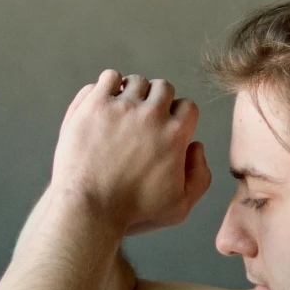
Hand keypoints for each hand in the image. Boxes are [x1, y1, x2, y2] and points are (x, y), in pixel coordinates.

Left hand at [51, 70, 212, 234]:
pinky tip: (105, 100)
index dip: (177, 115)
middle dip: (157, 99)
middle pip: (164, 87)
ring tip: (123, 107)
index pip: (187, 106)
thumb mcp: (180, 206)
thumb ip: (200, 177)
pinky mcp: (95, 105)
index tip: (165, 125)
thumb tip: (196, 146)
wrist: (89, 207)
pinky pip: (109, 77)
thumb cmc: (132, 212)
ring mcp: (122, 107)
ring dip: (133, 91)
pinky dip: (109, 84)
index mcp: (175, 134)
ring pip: (137, 81)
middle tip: (143, 116)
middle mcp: (152, 115)